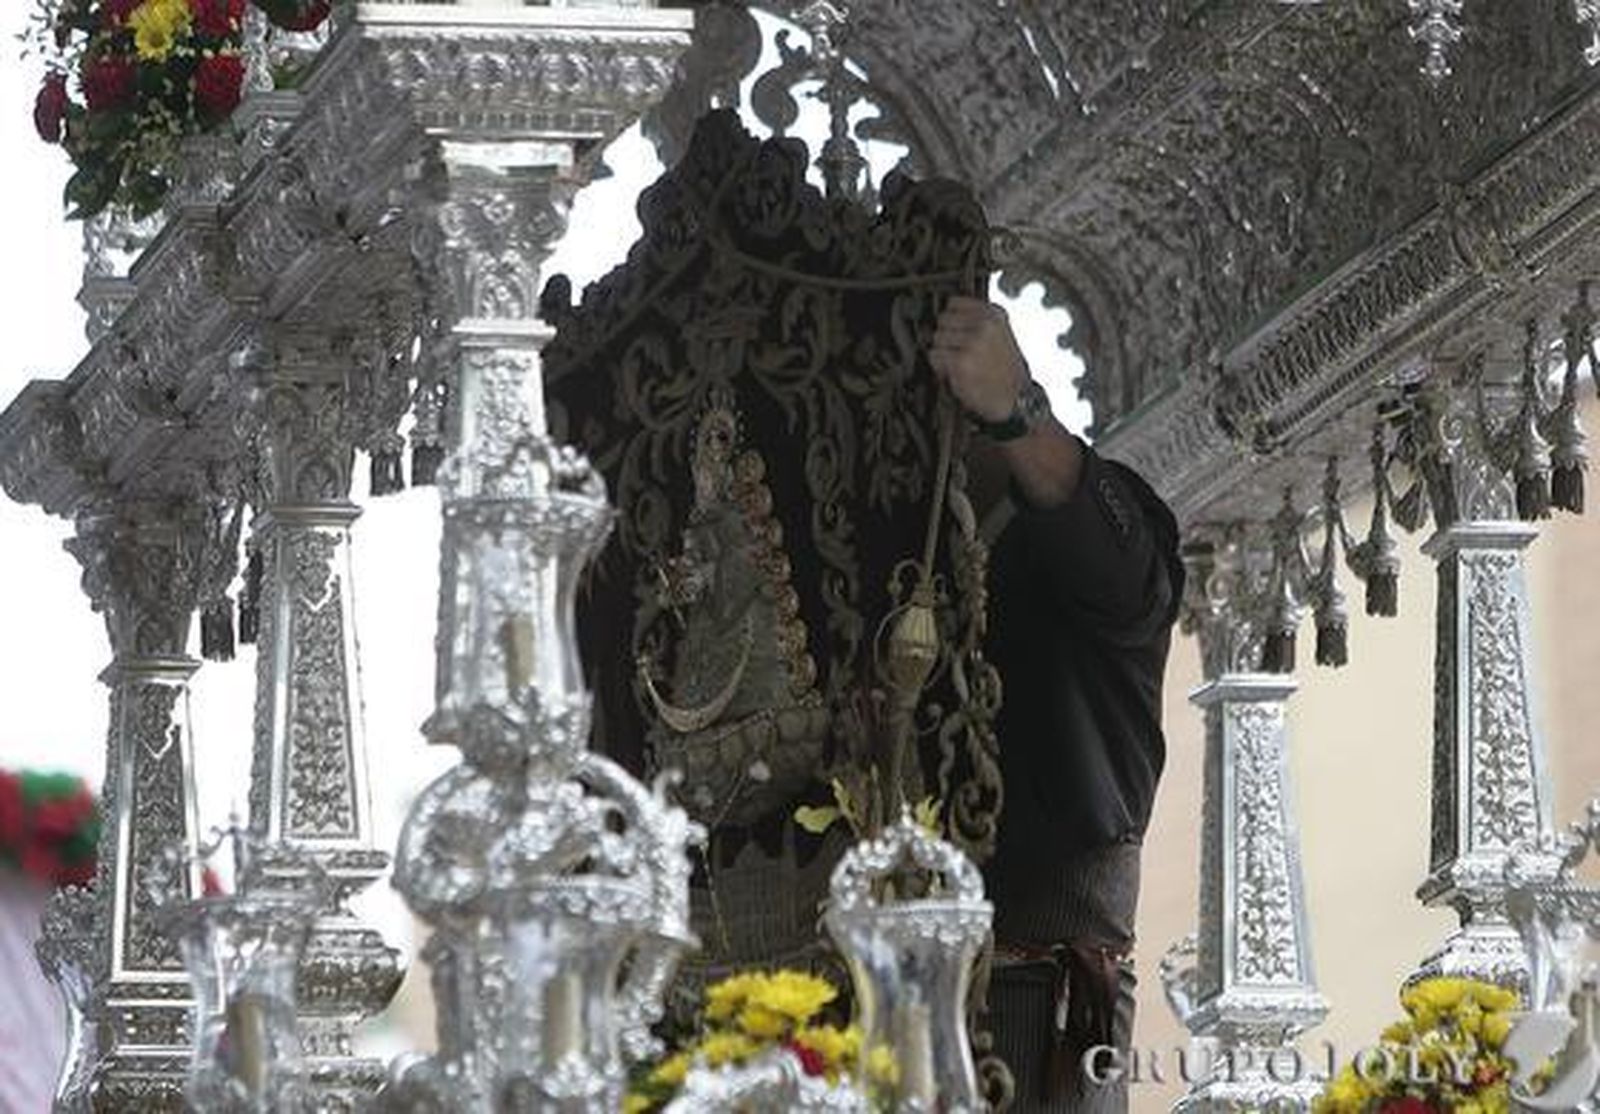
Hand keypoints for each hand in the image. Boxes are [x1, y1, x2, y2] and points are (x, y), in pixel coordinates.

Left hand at [927, 295, 1029, 422]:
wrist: (1015, 401)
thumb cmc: (1005, 372)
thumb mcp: (999, 335)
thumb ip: (976, 321)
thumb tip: (945, 314)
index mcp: (995, 314)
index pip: (954, 303)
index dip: (951, 320)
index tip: (956, 332)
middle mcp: (985, 324)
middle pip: (942, 320)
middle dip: (947, 338)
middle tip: (962, 354)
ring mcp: (973, 342)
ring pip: (937, 338)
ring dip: (943, 354)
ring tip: (962, 366)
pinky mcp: (961, 361)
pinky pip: (934, 356)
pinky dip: (940, 368)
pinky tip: (957, 375)